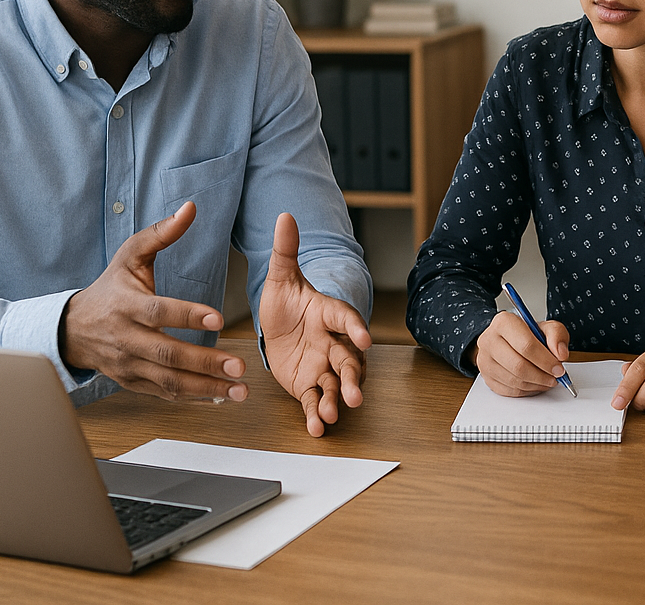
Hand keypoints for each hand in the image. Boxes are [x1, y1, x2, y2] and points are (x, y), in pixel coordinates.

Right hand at [61, 202, 247, 400]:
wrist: (72, 329)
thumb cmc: (110, 288)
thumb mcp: (129, 256)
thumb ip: (161, 234)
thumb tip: (190, 208)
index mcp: (126, 305)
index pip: (159, 312)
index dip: (187, 315)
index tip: (219, 318)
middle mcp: (126, 338)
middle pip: (167, 353)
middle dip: (205, 361)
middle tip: (239, 366)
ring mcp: (128, 364)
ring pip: (168, 381)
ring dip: (205, 388)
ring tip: (239, 390)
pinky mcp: (132, 383)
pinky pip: (164, 394)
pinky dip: (192, 399)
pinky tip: (220, 398)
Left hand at [259, 212, 372, 436]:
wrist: (279, 326)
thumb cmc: (286, 301)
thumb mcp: (281, 276)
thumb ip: (285, 249)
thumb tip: (284, 215)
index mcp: (328, 314)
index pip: (345, 318)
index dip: (355, 327)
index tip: (365, 338)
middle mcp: (332, 342)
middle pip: (348, 359)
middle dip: (353, 376)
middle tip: (355, 391)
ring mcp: (323, 366)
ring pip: (336, 384)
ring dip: (338, 399)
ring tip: (335, 413)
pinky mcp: (310, 385)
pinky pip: (316, 400)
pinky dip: (317, 415)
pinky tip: (317, 428)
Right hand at [471, 311, 570, 395]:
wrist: (509, 340)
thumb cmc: (527, 334)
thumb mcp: (547, 327)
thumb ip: (557, 335)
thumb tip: (560, 354)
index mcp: (504, 322)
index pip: (526, 345)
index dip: (546, 360)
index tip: (558, 368)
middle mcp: (489, 340)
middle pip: (518, 366)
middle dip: (542, 375)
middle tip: (555, 377)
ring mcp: (485, 360)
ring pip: (514, 380)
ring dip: (536, 384)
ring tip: (547, 380)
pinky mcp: (486, 377)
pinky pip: (509, 390)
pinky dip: (526, 390)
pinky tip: (535, 383)